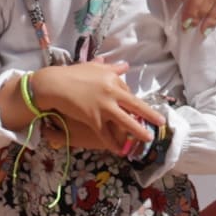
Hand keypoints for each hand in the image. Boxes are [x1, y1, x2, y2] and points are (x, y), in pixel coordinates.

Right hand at [21, 60, 160, 155]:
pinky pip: (106, 134)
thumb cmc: (72, 74)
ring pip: (125, 122)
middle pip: (135, 106)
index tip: (139, 110)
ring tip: (148, 139)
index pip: (128, 92)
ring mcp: (103, 107)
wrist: (53, 85)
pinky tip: (120, 150)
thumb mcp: (94, 68)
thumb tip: (126, 66)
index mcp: (112, 80)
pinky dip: (113, 143)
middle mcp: (111, 93)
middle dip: (150, 115)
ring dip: (138, 132)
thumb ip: (112, 68)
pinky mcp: (93, 119)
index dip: (135, 102)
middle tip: (161, 122)